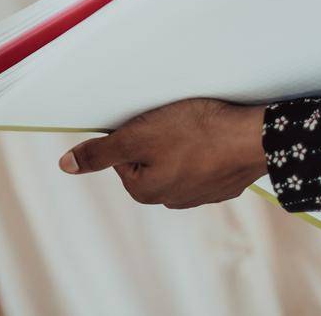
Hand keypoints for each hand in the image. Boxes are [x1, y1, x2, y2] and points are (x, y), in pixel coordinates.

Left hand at [61, 99, 267, 209]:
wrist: (255, 137)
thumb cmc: (196, 134)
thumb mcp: (136, 137)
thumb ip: (99, 153)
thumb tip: (66, 165)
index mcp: (146, 191)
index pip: (121, 155)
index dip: (131, 132)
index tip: (148, 122)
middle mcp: (172, 199)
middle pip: (148, 158)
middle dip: (156, 137)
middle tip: (173, 121)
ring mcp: (201, 193)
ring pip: (176, 159)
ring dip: (181, 141)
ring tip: (195, 127)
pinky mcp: (224, 182)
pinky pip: (204, 161)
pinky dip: (206, 146)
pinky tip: (213, 135)